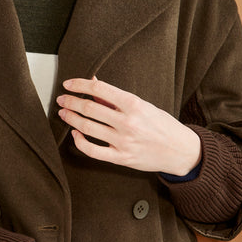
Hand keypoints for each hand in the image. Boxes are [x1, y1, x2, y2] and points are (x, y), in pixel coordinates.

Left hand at [56, 77, 200, 175]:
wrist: (180, 150)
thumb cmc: (162, 125)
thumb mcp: (143, 105)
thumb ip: (116, 98)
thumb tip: (93, 83)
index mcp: (134, 104)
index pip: (99, 90)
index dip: (79, 85)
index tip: (68, 84)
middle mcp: (127, 122)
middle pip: (89, 109)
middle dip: (71, 102)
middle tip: (62, 99)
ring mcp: (123, 141)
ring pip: (87, 128)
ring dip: (71, 119)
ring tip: (64, 113)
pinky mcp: (121, 158)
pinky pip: (93, 150)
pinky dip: (79, 142)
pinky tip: (75, 134)